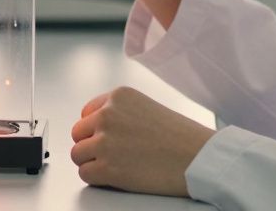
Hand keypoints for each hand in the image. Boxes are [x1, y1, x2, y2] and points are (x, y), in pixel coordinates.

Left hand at [70, 86, 215, 196]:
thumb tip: (99, 129)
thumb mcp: (146, 108)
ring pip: (78, 154)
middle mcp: (108, 115)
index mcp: (118, 97)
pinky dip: (97, 178)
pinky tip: (115, 176)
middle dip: (91, 144)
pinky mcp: (106, 168)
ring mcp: (104, 141)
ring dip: (92, 162)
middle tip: (111, 154)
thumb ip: (120, 113)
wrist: (198, 157)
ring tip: (115, 165)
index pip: (87, 113)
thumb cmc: (181, 136)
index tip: (105, 137)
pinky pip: (85, 174)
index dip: (95, 128)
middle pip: (78, 133)